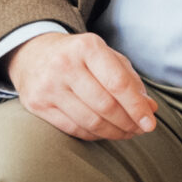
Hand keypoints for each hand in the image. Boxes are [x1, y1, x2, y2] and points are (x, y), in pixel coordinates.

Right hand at [7, 31, 158, 141]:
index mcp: (87, 47)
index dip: (137, 107)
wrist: (32, 54)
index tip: (150, 123)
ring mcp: (48, 86)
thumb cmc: (78, 56)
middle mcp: (65, 64)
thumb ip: (130, 80)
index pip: (118, 83)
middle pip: (105, 105)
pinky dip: (94, 134)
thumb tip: (150, 109)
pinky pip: (73, 128)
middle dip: (128, 122)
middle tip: (139, 129)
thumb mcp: (105, 57)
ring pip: (90, 121)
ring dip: (113, 132)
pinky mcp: (37, 104)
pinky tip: (105, 132)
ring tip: (126, 132)